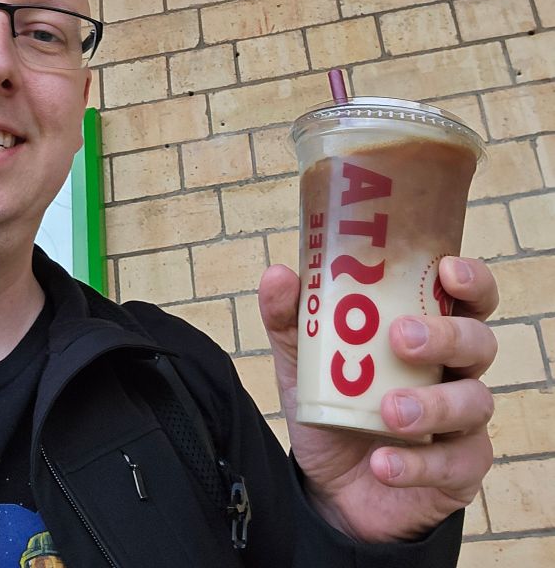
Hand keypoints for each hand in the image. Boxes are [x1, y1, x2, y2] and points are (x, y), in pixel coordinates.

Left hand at [258, 256, 497, 542]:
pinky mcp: (461, 468)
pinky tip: (384, 463)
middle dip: (447, 335)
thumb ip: (290, 318)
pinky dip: (419, 463)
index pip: (467, 295)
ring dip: (434, 404)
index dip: (471, 279)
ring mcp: (462, 420)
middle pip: (479, 340)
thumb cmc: (333, 405)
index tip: (446, 272)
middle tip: (401, 339)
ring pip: (474, 401)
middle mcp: (453, 369)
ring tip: (389, 412)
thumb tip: (278, 274)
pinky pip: (457, 463)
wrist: (331, 486)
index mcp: (428, 329)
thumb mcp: (304, 361)